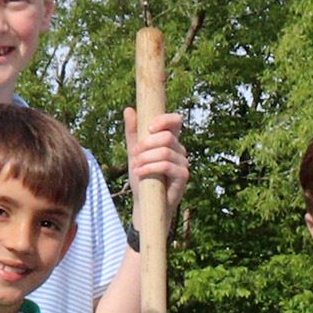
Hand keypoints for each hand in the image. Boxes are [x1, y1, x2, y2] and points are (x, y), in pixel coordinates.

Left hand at [123, 106, 188, 221]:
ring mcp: (183, 163)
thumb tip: (129, 109)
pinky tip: (139, 172)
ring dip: (146, 158)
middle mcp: (180, 150)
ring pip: (165, 152)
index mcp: (170, 140)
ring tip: (134, 166)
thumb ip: (133, 133)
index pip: (175, 121)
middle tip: (133, 153)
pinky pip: (167, 165)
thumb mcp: (134, 152)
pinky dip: (150, 167)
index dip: (164, 120)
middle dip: (147, 144)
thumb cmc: (142, 177)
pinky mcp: (183, 176)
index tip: (148, 129)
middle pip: (167, 137)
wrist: (144, 203)